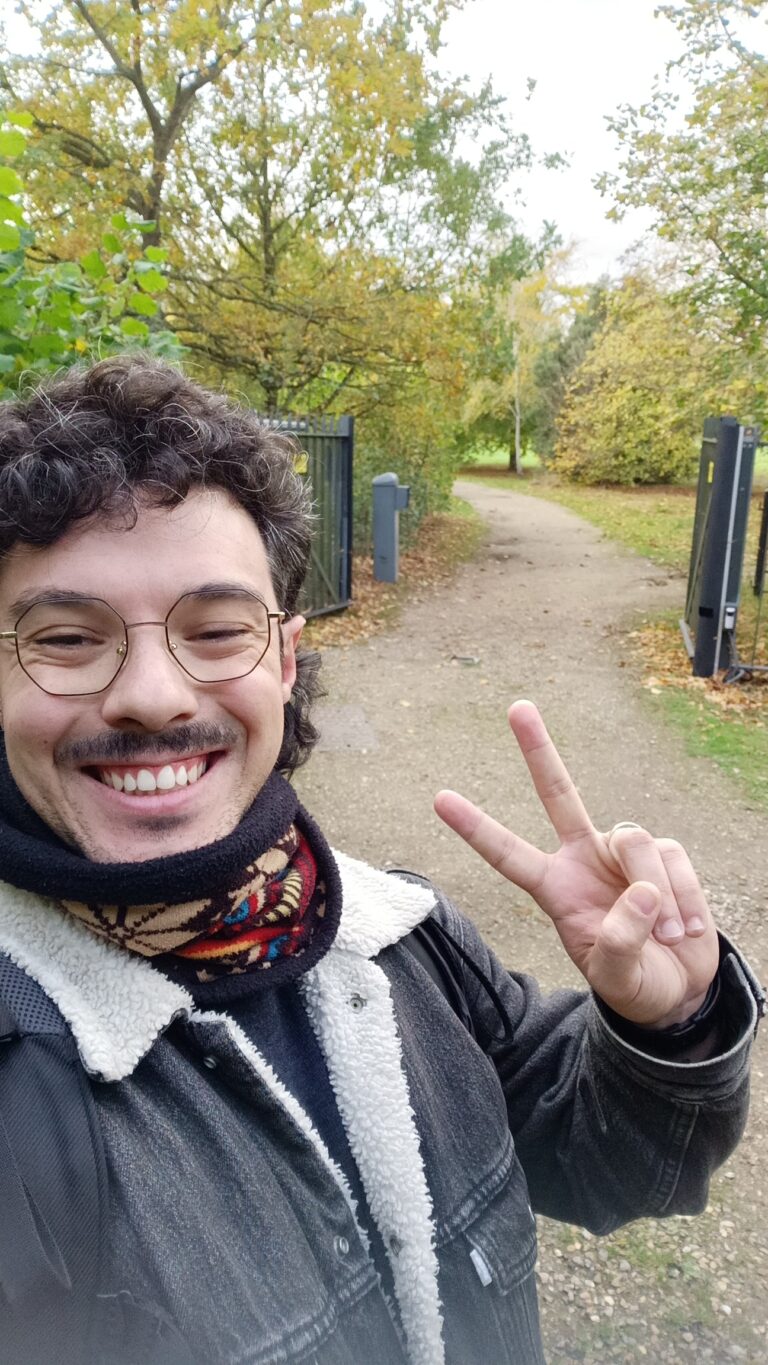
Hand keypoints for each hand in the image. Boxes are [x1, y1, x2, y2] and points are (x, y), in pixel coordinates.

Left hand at [434, 700, 718, 1027]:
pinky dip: (685, 897)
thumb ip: (622, 940)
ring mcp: (624, 855)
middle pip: (558, 793)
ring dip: (659, 895)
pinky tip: (687, 927)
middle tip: (517, 707)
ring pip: (637, 843)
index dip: (477, 828)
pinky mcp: (665, 856)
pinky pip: (674, 860)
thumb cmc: (634, 984)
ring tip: (670, 936)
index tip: (439, 798)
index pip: (509, 854)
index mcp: (556, 889)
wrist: (678, 989)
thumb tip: (642, 891)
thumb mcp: (617, 977)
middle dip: (539, 750)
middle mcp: (584, 859)